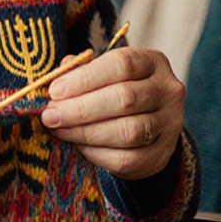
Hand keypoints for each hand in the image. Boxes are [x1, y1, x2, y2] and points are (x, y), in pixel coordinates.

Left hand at [40, 46, 183, 179]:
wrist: (145, 121)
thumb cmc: (114, 88)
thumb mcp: (102, 71)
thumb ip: (80, 70)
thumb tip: (58, 76)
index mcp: (152, 62)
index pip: (122, 65)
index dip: (85, 78)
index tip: (55, 91)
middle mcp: (168, 90)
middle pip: (125, 99)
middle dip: (81, 109)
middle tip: (50, 116)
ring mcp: (170, 124)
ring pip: (128, 132)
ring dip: (86, 133)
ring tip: (60, 130)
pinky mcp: (162, 155)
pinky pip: (128, 159)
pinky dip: (97, 154)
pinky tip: (79, 146)